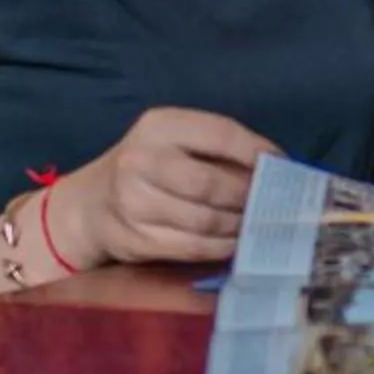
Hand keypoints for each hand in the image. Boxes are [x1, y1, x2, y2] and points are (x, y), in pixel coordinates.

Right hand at [51, 107, 278, 268]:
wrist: (88, 205)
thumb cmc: (147, 168)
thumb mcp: (173, 141)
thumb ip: (217, 149)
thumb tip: (277, 168)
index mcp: (159, 126)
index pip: (221, 134)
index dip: (258, 152)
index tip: (284, 166)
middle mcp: (142, 161)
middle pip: (212, 184)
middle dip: (249, 197)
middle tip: (273, 204)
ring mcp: (134, 203)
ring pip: (205, 220)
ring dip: (240, 225)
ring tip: (258, 224)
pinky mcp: (135, 238)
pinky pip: (192, 247)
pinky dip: (223, 247)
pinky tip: (237, 243)